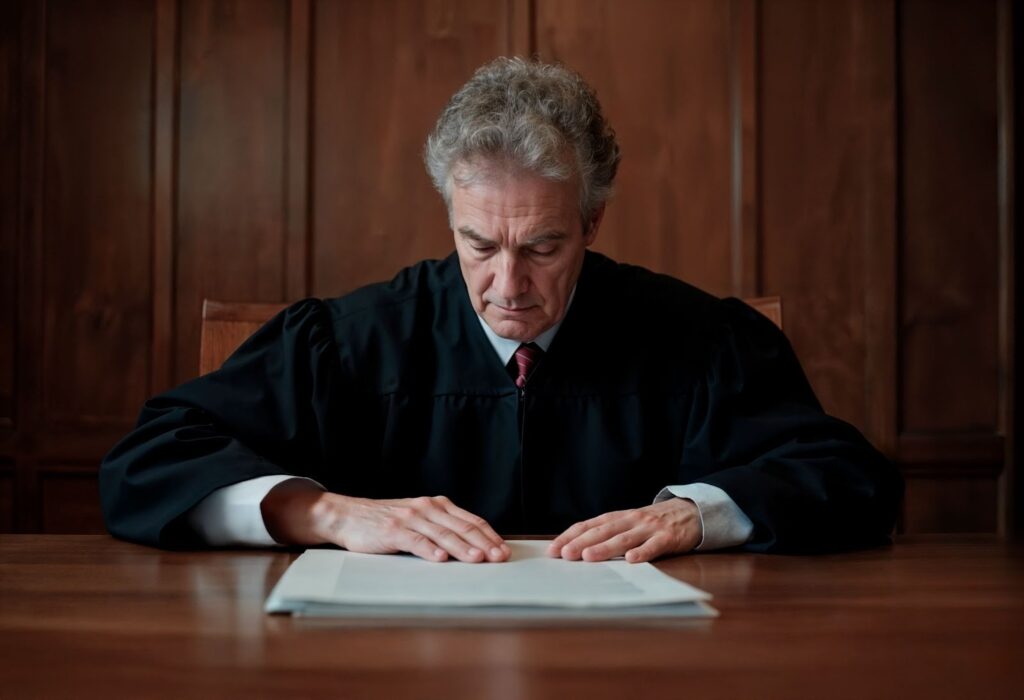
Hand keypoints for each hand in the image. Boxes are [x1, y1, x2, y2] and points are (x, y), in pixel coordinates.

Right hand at [261, 481, 509, 562]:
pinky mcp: (393, 531)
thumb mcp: (418, 519)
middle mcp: (427, 508)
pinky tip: (441, 559)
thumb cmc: (386, 522)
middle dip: (484, 544)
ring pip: (443, 534)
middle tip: (499, 558)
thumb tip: (473, 547)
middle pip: (461, 527)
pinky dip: (430, 550)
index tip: (504, 550)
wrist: (349, 516)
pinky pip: (415, 541)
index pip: (470, 520)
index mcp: (436, 505)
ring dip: (463, 548)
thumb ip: (441, 528)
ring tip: (478, 559)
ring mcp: (410, 518)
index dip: (489, 536)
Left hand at [547, 498, 702, 562]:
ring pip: (624, 538)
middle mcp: (630, 520)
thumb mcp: (629, 523)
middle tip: (564, 555)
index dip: (570, 536)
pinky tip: (631, 560)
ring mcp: (649, 528)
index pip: (588, 525)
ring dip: (605, 548)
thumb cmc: (653, 522)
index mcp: (618, 517)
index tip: (553, 550)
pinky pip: (654, 546)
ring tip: (589, 557)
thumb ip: (608, 533)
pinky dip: (642, 552)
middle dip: (581, 543)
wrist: (690, 512)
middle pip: (602, 531)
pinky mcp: (667, 537)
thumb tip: (577, 550)